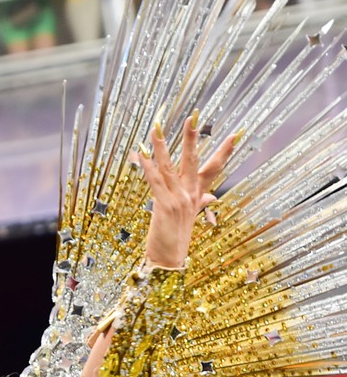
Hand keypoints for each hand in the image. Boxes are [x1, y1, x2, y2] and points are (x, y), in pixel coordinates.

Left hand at [139, 112, 236, 268]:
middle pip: (194, 161)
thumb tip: (212, 196)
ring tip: (157, 127)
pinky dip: (147, 167)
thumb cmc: (176, 239)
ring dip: (162, 146)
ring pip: (170, 167)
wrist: (170, 261)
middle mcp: (190, 195)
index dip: (225, 151)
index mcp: (197, 195)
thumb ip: (200, 203)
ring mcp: (179, 199)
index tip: (236, 133)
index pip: (214, 168)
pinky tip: (140, 154)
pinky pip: (155, 181)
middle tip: (193, 116)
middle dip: (192, 138)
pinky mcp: (165, 205)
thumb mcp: (190, 218)